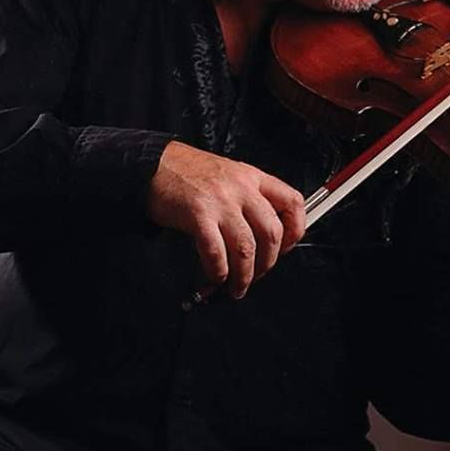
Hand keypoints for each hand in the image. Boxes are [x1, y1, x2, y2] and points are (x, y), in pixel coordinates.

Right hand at [147, 140, 304, 297]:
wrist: (154, 165)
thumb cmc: (189, 173)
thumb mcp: (230, 175)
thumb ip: (250, 199)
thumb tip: (264, 237)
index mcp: (253, 177)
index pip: (292, 202)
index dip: (295, 230)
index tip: (285, 248)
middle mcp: (241, 188)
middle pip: (271, 232)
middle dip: (267, 263)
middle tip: (257, 275)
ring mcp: (220, 201)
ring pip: (246, 248)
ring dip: (244, 275)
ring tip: (236, 286)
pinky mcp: (198, 215)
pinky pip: (216, 252)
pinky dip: (218, 271)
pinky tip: (216, 276)